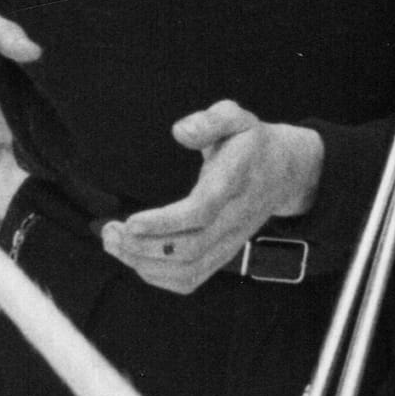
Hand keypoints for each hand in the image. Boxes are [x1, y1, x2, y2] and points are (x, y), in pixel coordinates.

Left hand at [102, 101, 323, 292]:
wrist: (285, 171)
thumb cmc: (250, 143)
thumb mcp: (236, 117)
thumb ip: (210, 120)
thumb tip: (181, 131)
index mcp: (235, 182)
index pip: (202, 210)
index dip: (166, 222)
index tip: (131, 222)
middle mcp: (234, 218)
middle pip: (190, 248)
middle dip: (144, 247)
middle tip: (109, 232)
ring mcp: (230, 240)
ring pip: (189, 268)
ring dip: (146, 263)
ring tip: (114, 244)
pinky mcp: (223, 253)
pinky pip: (192, 278)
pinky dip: (159, 277)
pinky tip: (135, 259)